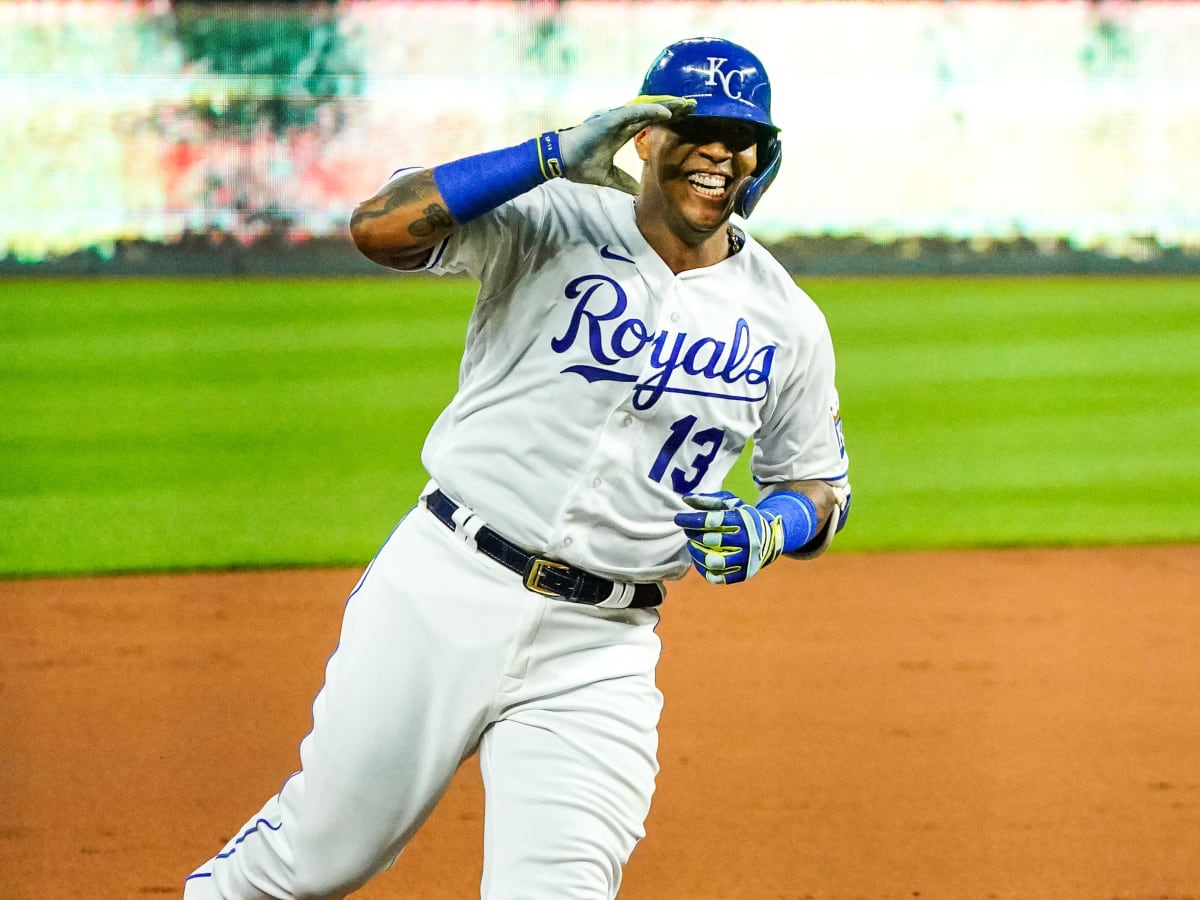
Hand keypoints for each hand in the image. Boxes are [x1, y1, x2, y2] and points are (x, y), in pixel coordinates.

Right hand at [556, 96, 695, 193]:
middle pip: (653, 111)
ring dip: (668, 105)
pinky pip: (634, 112)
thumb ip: (623, 182)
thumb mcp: (607, 177)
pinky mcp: (609, 119)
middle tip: (695, 103)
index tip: (686, 117)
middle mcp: (621, 122)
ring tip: (687, 104)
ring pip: (647, 108)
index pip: (650, 121)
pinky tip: (667, 111)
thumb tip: (637, 191)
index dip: (668, 118)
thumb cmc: (578, 165)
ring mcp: (615, 118)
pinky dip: (651, 111)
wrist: (559, 161)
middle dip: (674, 107)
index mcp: (622, 132)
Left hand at [673, 491, 785, 585]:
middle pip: (710, 540)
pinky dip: (703, 569)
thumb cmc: (743, 517)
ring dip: (696, 553)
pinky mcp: (743, 575)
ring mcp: (746, 560)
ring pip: (712, 561)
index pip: (712, 520)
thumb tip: (686, 500)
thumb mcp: (731, 503)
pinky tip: (700, 559)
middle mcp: (747, 541)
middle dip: (693, 534)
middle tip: (688, 531)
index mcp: (743, 521)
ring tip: (692, 545)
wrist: (771, 538)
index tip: (679, 519)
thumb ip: (709, 500)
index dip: (691, 519)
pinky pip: (716, 577)